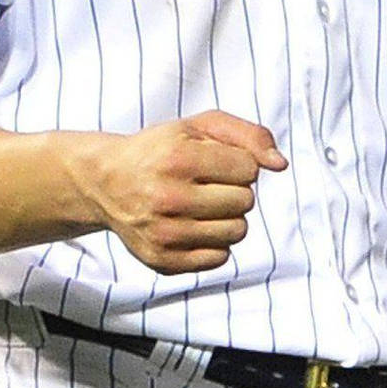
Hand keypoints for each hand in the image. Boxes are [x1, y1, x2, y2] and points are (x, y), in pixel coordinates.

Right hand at [73, 110, 286, 274]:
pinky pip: (219, 258)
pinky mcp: (162, 260)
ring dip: (228, 217)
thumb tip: (280, 164)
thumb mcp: (201, 126)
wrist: (106, 182)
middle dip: (234, 190)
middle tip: (206, 184)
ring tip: (202, 205)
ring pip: (237, 232)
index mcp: (178, 159)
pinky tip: (193, 225)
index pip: (249, 169)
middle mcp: (168, 198)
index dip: (240, 164)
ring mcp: (163, 233)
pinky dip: (214, 242)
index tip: (216, 162)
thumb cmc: (161, 150)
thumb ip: (249, 135)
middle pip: (245, 202)